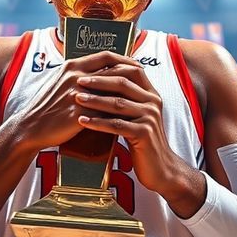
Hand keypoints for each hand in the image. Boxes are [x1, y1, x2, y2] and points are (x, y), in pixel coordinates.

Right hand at [19, 51, 143, 150]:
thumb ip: (78, 75)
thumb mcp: (60, 82)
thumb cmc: (46, 106)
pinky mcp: (78, 113)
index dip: (124, 59)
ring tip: (141, 99)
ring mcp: (78, 94)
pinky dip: (119, 112)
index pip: (105, 55)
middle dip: (132, 74)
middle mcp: (76, 76)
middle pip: (114, 68)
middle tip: (145, 80)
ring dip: (129, 93)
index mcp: (72, 65)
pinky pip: (105, 111)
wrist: (30, 127)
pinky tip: (130, 116)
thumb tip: (97, 71)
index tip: (136, 65)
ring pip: (112, 89)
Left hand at [74, 64, 183, 195]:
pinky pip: (116, 125)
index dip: (110, 68)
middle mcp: (153, 102)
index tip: (89, 69)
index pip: (131, 71)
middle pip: (123, 84)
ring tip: (77, 99)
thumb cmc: (142, 141)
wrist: (160, 168)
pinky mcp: (144, 134)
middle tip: (79, 81)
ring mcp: (150, 117)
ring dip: (95, 100)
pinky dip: (97, 122)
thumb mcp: (136, 116)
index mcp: (151, 94)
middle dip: (98, 81)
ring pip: (118, 103)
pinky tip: (82, 121)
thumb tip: (100, 83)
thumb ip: (125, 99)